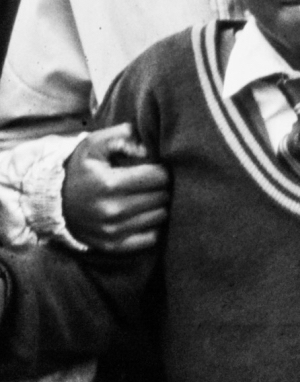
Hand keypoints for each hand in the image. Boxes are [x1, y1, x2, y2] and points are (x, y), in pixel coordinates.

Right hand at [63, 125, 167, 252]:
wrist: (54, 202)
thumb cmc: (82, 169)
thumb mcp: (95, 144)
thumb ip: (124, 135)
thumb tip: (149, 147)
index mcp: (109, 184)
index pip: (159, 176)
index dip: (162, 169)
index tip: (156, 167)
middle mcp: (111, 210)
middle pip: (163, 196)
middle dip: (163, 186)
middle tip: (154, 182)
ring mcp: (112, 231)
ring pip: (161, 216)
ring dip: (160, 205)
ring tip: (149, 196)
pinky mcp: (113, 245)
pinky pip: (152, 238)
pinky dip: (154, 225)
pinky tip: (145, 214)